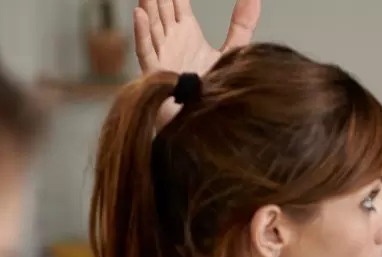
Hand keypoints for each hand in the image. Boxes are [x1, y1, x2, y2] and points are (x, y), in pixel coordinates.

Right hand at [134, 0, 259, 76]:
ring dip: (148, 5)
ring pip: (152, 25)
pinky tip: (140, 14)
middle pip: (162, 9)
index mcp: (187, 34)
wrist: (211, 119)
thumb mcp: (234, 48)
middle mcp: (173, 41)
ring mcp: (163, 55)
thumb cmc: (216, 87)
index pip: (177, 4)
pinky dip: (141, 32)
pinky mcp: (156, 73)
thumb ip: (242, 23)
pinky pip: (145, 50)